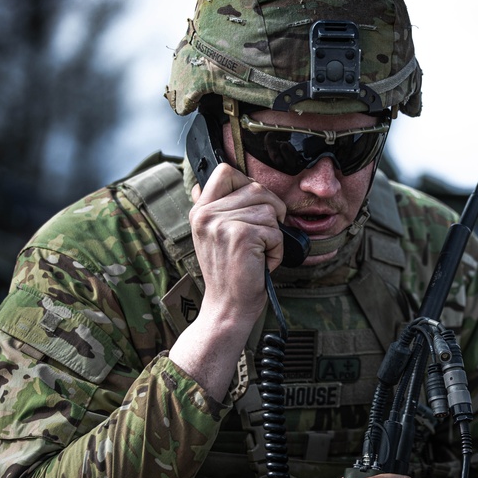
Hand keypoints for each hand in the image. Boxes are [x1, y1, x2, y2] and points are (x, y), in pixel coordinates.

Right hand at [169, 164, 286, 397]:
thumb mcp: (212, 236)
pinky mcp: (241, 236)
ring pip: (270, 210)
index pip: (226, 171)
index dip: (249, 184)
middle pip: (257, 189)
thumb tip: (206, 181)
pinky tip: (261, 262)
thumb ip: (214, 208)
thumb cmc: (230, 273)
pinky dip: (277, 249)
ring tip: (258, 253)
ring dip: (273, 235)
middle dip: (271, 212)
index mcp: (200, 210)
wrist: (227, 306)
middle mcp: (206, 214)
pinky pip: (276, 231)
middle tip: (261, 238)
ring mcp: (222, 224)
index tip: (255, 207)